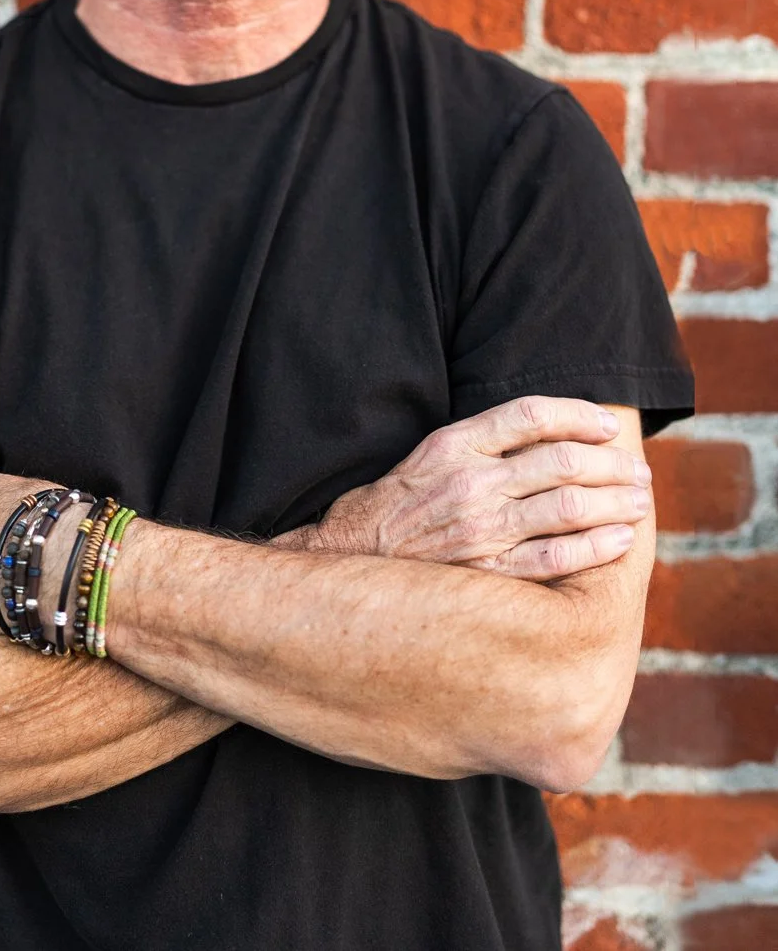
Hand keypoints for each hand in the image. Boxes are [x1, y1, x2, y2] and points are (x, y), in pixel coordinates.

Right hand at [309, 396, 651, 579]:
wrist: (349, 561)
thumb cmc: (394, 505)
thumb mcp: (429, 453)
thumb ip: (483, 438)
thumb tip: (549, 430)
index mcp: (454, 444)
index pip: (532, 415)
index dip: (581, 415)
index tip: (609, 425)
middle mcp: (471, 483)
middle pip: (562, 461)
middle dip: (612, 464)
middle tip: (638, 470)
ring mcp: (481, 530)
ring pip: (569, 508)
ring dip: (616, 502)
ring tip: (639, 501)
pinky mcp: (489, 573)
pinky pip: (558, 559)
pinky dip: (597, 546)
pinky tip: (620, 539)